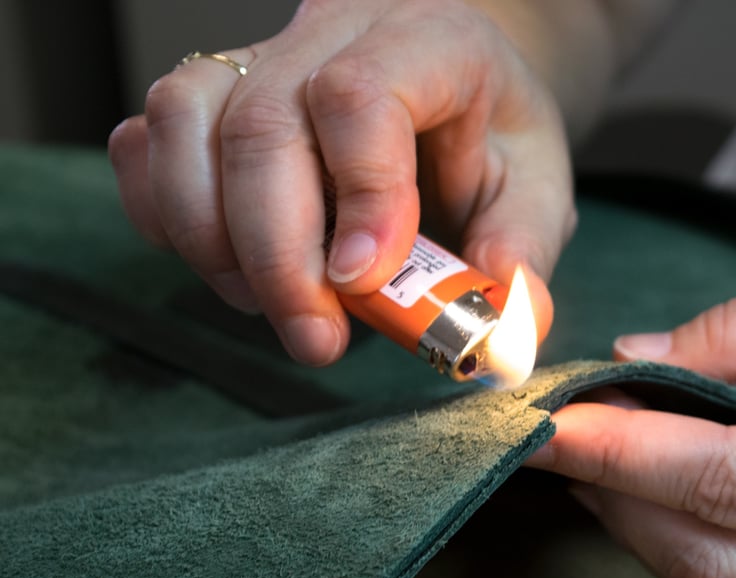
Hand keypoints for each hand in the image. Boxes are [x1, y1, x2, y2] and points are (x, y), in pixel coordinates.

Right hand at [108, 0, 573, 364]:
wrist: (454, 97)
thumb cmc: (492, 143)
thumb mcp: (536, 192)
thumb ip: (522, 253)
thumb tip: (501, 332)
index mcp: (431, 41)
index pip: (364, 95)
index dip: (358, 193)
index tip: (362, 281)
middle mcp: (336, 32)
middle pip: (262, 123)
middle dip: (277, 255)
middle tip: (315, 339)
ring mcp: (265, 56)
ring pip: (185, 120)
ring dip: (211, 238)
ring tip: (268, 304)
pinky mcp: (214, 92)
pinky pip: (150, 137)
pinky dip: (166, 213)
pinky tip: (223, 263)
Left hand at [527, 261, 735, 577]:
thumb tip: (642, 358)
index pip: (720, 482)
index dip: (621, 450)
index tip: (547, 421)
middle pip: (700, 556)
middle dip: (613, 495)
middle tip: (558, 434)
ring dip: (641, 526)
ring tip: (596, 461)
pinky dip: (689, 547)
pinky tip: (658, 497)